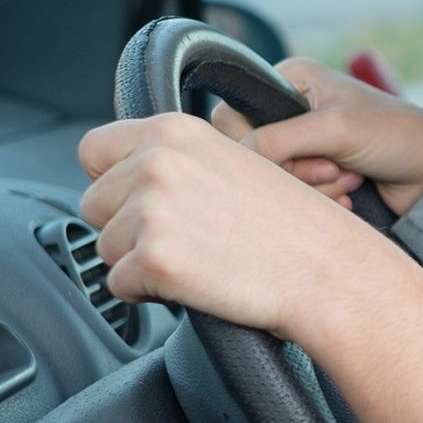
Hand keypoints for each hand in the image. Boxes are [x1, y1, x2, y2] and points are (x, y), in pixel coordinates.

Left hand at [78, 112, 422, 422]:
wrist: (329, 270)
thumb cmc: (293, 225)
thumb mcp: (236, 163)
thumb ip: (178, 159)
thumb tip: (126, 176)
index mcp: (175, 130)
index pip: (94, 149)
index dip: (112, 179)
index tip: (140, 199)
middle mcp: (156, 161)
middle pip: (92, 204)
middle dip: (126, 227)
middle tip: (187, 238)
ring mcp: (151, 209)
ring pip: (103, 247)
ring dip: (139, 261)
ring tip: (199, 258)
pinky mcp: (152, 258)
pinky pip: (118, 286)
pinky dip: (150, 292)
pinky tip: (197, 281)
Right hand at [210, 57, 422, 215]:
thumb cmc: (398, 137)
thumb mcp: (335, 129)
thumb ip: (278, 141)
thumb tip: (234, 160)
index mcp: (291, 79)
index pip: (232, 117)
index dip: (257, 146)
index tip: (298, 155)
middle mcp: (292, 108)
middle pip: (252, 155)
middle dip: (296, 171)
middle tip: (334, 168)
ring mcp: (304, 142)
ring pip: (274, 180)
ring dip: (315, 188)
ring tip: (350, 178)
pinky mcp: (316, 173)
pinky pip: (295, 196)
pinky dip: (322, 200)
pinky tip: (352, 193)